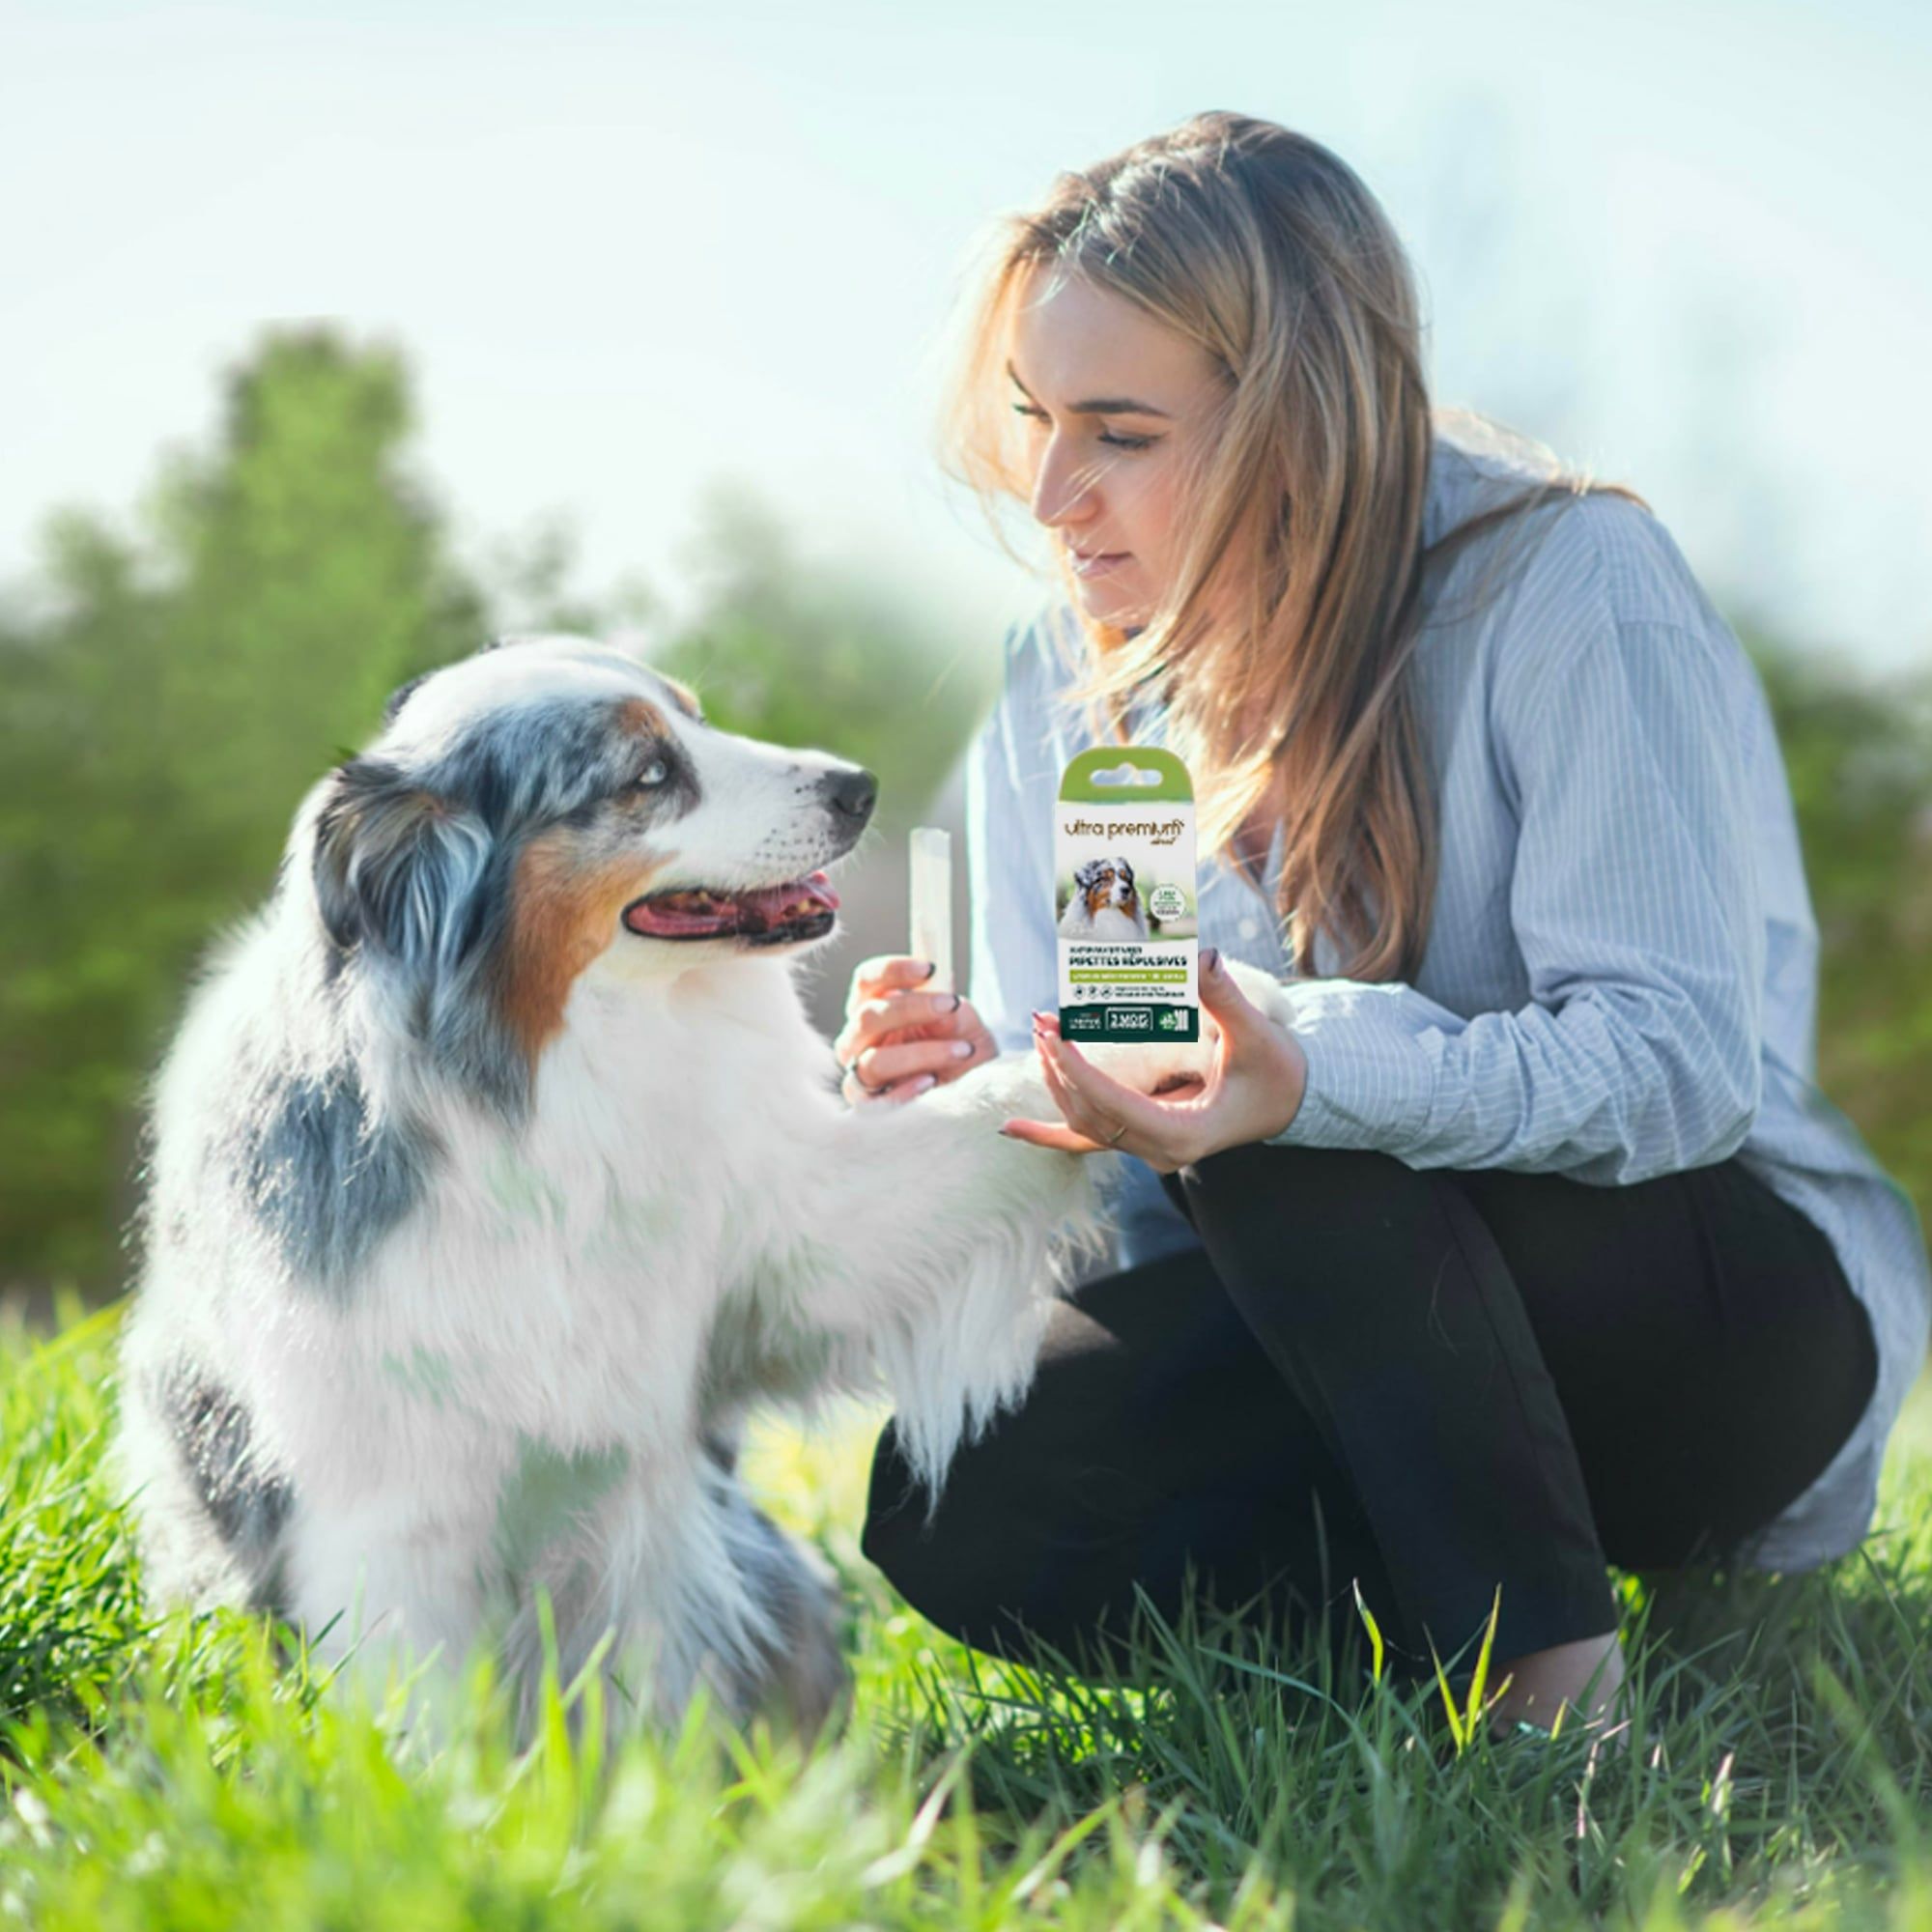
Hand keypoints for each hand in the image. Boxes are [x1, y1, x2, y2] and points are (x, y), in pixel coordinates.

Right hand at [834, 954, 997, 1107]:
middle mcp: (858, 1038)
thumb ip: (954, 1013)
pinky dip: (904, 1092)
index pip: (867, 980)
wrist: (973, 1091)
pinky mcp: (868, 1107)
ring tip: (961, 1050)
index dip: (893, 970)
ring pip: (874, 1061)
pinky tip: (931, 1081)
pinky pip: (875, 1103)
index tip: (930, 968)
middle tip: (950, 1004)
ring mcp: (859, 1073)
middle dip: (911, 1008)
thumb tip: (945, 1006)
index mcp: (875, 1006)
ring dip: (921, 1053)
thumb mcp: (966, 1025)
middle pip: (867, 1016)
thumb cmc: (960, 1048)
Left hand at [1000, 948, 1307, 1171]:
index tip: (1056, 1035)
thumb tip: (1201, 956)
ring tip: (1039, 1033)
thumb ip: (1224, 997)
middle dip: (1061, 1067)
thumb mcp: (1256, 1033)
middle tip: (1042, 1019)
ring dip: (1056, 1081)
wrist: (1291, 1101)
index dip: (1081, 1072)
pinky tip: (1009, 1127)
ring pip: (1084, 1123)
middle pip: (1091, 1115)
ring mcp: (1146, 1148)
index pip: (1116, 1107)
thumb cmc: (1278, 1071)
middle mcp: (1159, 1152)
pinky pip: (1087, 1138)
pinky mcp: (1139, 1137)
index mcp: (1184, 1136)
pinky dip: (1048, 1133)